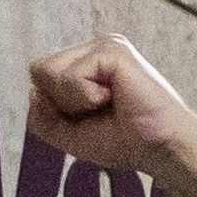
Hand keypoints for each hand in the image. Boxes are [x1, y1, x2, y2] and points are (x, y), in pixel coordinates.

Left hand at [26, 37, 196, 196]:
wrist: (163, 150)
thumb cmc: (126, 142)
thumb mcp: (71, 136)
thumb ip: (43, 118)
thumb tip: (32, 92)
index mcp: (87, 62)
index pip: (41, 75)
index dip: (54, 105)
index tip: (90, 117)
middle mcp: (95, 48)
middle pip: (39, 70)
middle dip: (60, 102)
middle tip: (99, 111)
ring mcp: (106, 46)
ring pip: (48, 71)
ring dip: (72, 101)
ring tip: (107, 104)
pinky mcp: (114, 51)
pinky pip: (70, 76)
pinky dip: (85, 98)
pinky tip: (114, 98)